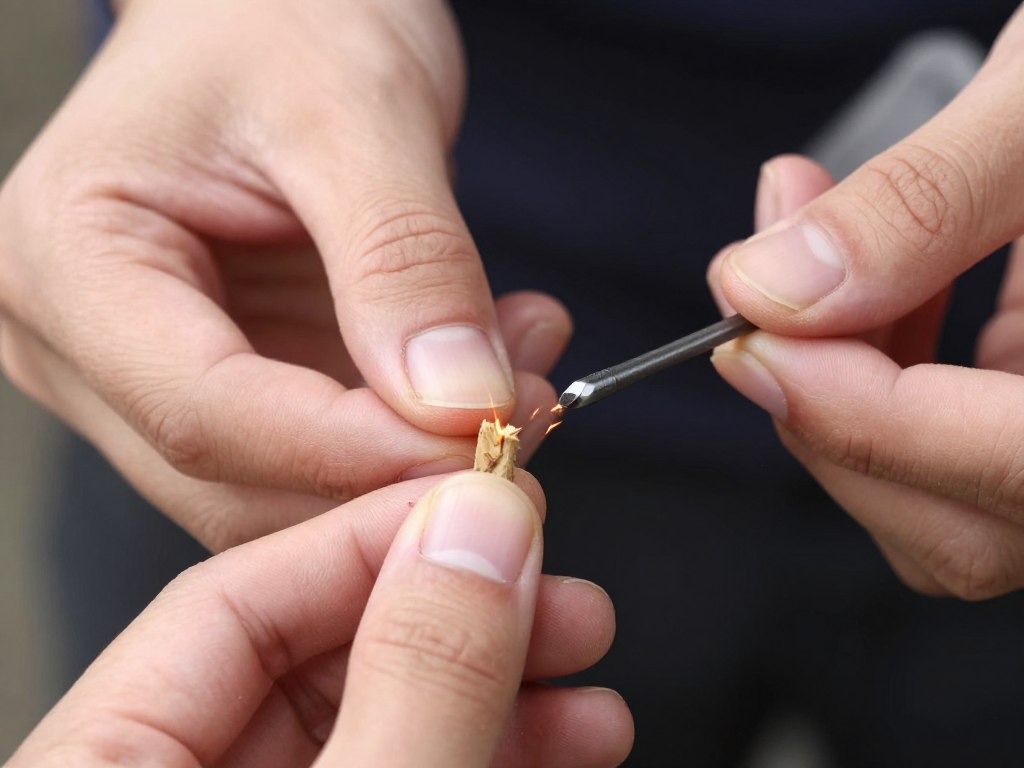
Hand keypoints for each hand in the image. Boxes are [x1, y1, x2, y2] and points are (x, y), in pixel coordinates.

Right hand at [0, 0, 570, 549]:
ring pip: (282, 490)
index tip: (484, 439)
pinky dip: (411, 436)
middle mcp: (84, 342)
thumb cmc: (281, 16)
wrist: (269, 5)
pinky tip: (492, 370)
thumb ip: (403, 258)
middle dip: (393, 473)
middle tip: (529, 415)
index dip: (353, 448)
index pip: (203, 410)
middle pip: (234, 478)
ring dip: (414, 461)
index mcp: (69, 260)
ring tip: (525, 371)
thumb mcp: (356, 109)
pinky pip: (318, 455)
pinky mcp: (225, 385)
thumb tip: (458, 401)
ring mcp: (150, 375)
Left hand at [7, 471, 632, 766]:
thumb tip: (483, 526)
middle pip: (314, 641)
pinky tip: (572, 720)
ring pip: (375, 699)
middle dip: (458, 597)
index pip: (225, 596)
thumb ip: (415, 671)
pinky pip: (403, 749)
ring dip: (496, 669)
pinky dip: (487, 734)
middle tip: (552, 562)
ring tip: (588, 641)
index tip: (485, 497)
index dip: (373, 535)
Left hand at [708, 8, 1023, 599]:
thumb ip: (923, 204)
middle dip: (829, 406)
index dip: (858, 415)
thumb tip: (775, 288)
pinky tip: (863, 277)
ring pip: (938, 498)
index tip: (751, 335)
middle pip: (962, 525)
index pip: (1016, 469)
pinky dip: (879, 368)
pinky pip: (949, 441)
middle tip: (760, 281)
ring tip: (800, 241)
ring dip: (839, 382)